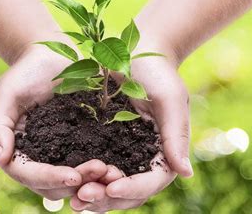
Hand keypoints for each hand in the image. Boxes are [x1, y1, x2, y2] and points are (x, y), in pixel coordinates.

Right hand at [0, 44, 107, 199]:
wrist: (52, 58)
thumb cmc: (26, 72)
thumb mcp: (7, 92)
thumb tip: (1, 158)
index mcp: (15, 150)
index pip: (28, 174)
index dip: (49, 178)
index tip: (73, 176)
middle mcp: (36, 159)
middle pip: (52, 186)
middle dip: (76, 183)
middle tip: (100, 171)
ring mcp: (58, 155)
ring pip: (72, 182)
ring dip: (91, 182)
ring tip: (111, 172)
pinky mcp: (79, 148)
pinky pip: (87, 166)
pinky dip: (100, 172)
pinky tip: (117, 167)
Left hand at [70, 39, 192, 211]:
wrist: (133, 53)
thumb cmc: (157, 73)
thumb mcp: (169, 99)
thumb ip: (176, 135)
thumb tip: (186, 174)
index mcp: (164, 154)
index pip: (151, 182)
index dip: (132, 188)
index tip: (111, 187)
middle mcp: (144, 161)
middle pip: (129, 193)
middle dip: (106, 198)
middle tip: (83, 196)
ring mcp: (123, 157)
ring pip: (109, 189)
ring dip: (92, 197)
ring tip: (72, 197)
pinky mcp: (104, 149)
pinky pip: (93, 173)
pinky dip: (81, 181)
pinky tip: (65, 182)